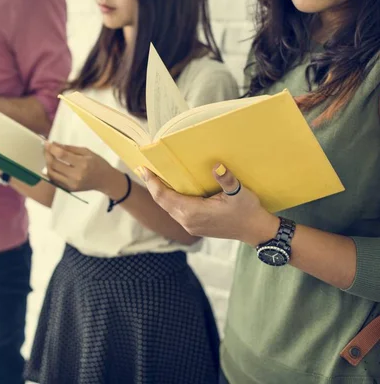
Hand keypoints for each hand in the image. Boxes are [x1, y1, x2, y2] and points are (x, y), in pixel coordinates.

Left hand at [45, 142, 126, 194]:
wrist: (105, 180)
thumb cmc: (98, 163)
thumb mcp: (87, 151)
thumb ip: (70, 148)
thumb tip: (55, 144)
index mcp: (82, 163)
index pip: (62, 155)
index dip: (51, 148)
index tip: (46, 143)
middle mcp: (76, 175)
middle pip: (54, 164)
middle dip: (47, 155)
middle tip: (46, 149)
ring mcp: (71, 184)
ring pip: (52, 173)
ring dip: (47, 164)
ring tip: (48, 156)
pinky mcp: (69, 189)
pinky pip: (55, 180)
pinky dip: (51, 172)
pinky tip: (51, 166)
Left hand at [139, 164, 278, 245]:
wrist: (255, 231)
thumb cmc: (248, 211)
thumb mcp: (240, 193)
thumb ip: (226, 180)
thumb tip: (217, 166)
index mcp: (193, 212)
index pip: (164, 196)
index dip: (153, 183)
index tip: (144, 169)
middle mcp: (187, 221)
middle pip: (162, 202)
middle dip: (152, 186)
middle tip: (143, 169)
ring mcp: (190, 225)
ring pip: (167, 208)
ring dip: (159, 193)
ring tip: (153, 178)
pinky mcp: (194, 226)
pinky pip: (175, 211)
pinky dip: (168, 200)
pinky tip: (169, 190)